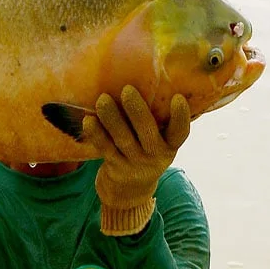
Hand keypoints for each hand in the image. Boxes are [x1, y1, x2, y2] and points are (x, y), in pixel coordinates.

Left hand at [82, 86, 190, 236]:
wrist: (129, 192)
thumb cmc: (144, 152)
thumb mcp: (158, 141)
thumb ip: (156, 119)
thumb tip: (146, 76)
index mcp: (169, 145)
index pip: (180, 132)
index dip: (181, 117)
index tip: (177, 98)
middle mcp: (155, 155)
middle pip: (147, 132)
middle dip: (137, 111)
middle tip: (127, 90)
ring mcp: (135, 163)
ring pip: (123, 139)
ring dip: (112, 118)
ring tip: (102, 100)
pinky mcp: (115, 168)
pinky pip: (105, 149)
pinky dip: (97, 134)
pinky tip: (88, 120)